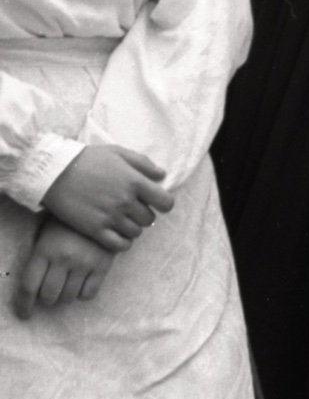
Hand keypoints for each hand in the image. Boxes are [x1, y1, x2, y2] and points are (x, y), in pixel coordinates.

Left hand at [13, 219, 115, 317]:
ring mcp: (84, 263)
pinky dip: (82, 294)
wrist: (102, 206)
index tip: (25, 314)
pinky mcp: (103, 266)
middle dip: (46, 298)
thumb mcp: (45, 233)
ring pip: (68, 297)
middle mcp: (63, 259)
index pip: (29, 287)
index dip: (24, 304)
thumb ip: (38, 257)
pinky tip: (81, 284)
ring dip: (64, 297)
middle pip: (49, 295)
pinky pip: (89, 293)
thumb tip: (30, 286)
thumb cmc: (67, 221)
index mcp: (44, 250)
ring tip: (66, 287)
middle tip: (49, 293)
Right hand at [42, 144, 172, 251]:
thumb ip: (143, 164)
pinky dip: (123, 242)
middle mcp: (126, 201)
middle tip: (131, 209)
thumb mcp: (118, 153)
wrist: (53, 172)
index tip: (155, 202)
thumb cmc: (86, 159)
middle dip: (144, 214)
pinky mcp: (95, 230)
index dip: (163, 203)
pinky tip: (116, 234)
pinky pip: (120, 245)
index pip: (166, 203)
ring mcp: (110, 217)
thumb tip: (162, 176)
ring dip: (132, 227)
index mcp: (135, 182)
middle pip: (150, 218)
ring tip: (121, 220)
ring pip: (136, 232)